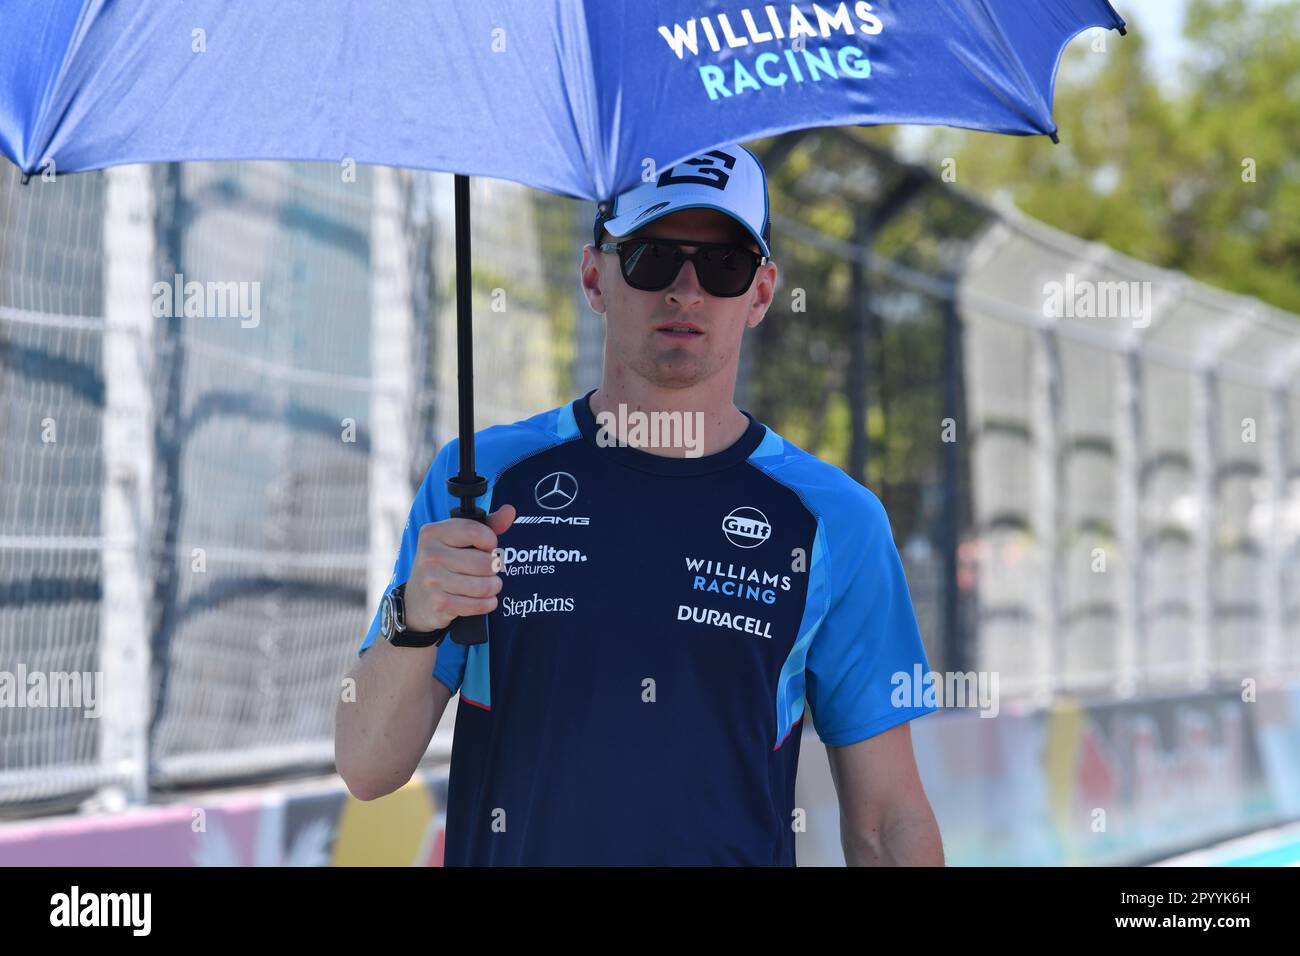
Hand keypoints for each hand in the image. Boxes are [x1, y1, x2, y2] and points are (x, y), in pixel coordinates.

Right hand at [402, 504, 515, 631]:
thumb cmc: (444, 563)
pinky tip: (485, 599)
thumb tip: (509, 511)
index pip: (477, 532)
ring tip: (489, 584)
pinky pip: (478, 605)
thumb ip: (487, 525)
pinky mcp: (439, 603)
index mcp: (434, 532)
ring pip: (484, 585)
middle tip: (488, 569)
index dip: (491, 542)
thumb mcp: (458, 539)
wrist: (416, 599)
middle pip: (485, 562)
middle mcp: (430, 555)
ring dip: (494, 587)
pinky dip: (488, 603)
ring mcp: (433, 580)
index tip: (488, 548)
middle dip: (494, 568)